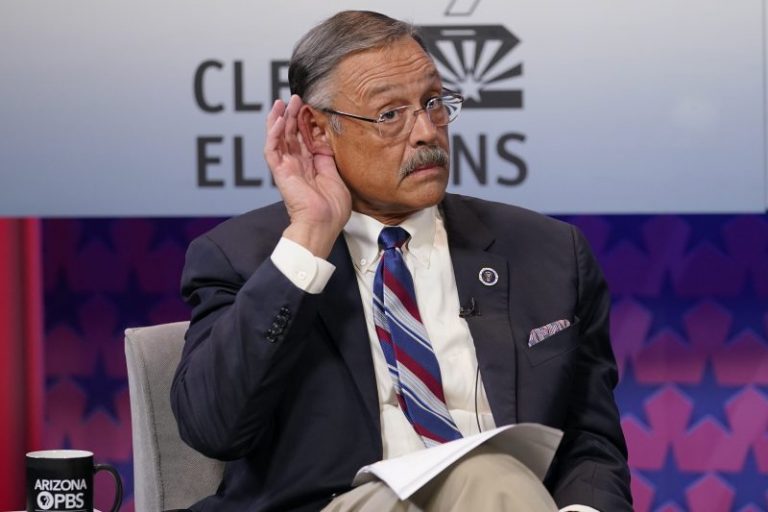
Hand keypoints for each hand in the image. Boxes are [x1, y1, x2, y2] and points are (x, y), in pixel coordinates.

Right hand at [265, 95, 351, 257]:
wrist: (323, 223)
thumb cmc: (333, 209)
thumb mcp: (336, 176)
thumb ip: (329, 159)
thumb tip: (326, 140)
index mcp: (311, 168)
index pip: (306, 140)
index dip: (307, 123)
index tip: (311, 108)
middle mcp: (297, 166)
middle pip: (291, 135)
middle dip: (292, 116)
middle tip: (296, 99)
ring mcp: (287, 168)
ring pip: (279, 138)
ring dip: (280, 119)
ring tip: (283, 102)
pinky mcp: (279, 172)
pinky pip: (271, 149)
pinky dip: (272, 134)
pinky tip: (276, 119)